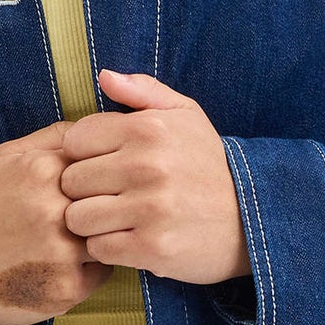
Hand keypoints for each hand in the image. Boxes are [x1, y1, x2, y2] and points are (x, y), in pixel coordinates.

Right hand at [0, 119, 112, 324]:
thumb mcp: (5, 158)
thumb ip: (51, 137)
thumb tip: (97, 129)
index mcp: (43, 171)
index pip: (103, 161)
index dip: (98, 175)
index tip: (84, 187)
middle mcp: (56, 209)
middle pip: (112, 198)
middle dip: (105, 205)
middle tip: (78, 216)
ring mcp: (64, 251)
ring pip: (112, 235)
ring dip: (99, 237)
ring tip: (68, 241)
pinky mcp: (69, 287)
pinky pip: (104, 271)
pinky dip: (89, 269)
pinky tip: (60, 266)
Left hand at [57, 69, 250, 286]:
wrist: (254, 220)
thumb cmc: (209, 165)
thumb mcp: (186, 115)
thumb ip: (143, 91)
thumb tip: (104, 76)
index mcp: (148, 129)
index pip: (74, 141)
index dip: (84, 155)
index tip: (104, 164)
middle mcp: (146, 166)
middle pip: (71, 181)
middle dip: (85, 190)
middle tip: (111, 196)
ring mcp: (150, 209)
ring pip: (78, 217)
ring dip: (92, 223)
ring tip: (116, 219)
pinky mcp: (153, 248)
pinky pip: (99, 248)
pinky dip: (108, 248)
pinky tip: (129, 240)